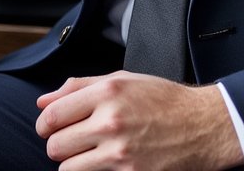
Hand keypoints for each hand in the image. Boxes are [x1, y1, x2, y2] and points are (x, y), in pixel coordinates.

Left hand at [35, 71, 243, 169]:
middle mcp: (110, 122)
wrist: (200, 125)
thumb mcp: (121, 80)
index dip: (45, 124)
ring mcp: (119, 153)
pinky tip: (103, 162)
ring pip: (68, 168)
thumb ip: (78, 87)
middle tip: (71, 140)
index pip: (53, 115)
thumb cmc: (160, 99)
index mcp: (107, 92)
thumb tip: (43, 101)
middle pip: (55, 145)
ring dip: (73, 161)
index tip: (49, 127)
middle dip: (57, 144)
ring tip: (89, 152)